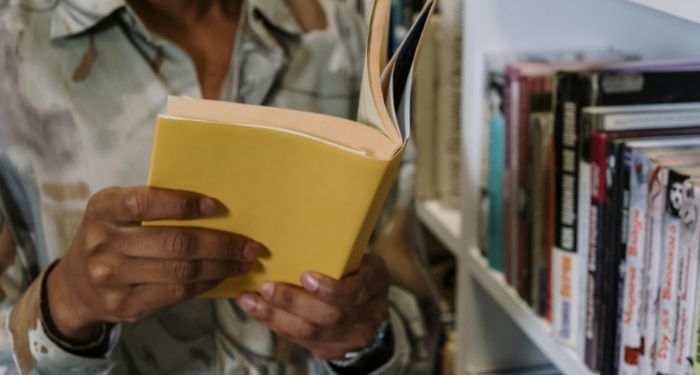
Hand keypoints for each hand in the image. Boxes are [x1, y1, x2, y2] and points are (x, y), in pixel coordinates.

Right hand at [47, 186, 261, 342]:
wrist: (76, 285)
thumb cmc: (113, 236)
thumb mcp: (118, 212)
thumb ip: (154, 205)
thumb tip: (216, 207)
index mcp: (103, 208)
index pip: (145, 202)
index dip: (183, 204)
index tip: (216, 206)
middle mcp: (103, 242)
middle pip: (175, 242)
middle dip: (220, 244)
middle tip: (250, 244)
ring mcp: (111, 276)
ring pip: (181, 271)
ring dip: (221, 266)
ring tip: (244, 262)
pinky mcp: (124, 304)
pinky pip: (176, 293)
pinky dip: (206, 284)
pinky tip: (222, 276)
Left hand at [235, 254, 389, 360]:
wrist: (371, 305)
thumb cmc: (356, 269)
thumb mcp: (358, 255)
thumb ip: (337, 250)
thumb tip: (294, 226)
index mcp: (376, 283)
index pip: (356, 291)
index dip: (330, 288)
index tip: (304, 276)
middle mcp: (368, 316)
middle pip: (329, 315)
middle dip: (293, 302)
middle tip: (266, 287)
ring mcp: (350, 337)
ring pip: (310, 333)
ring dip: (276, 316)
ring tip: (251, 300)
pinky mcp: (330, 349)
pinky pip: (300, 341)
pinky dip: (275, 324)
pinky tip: (256, 310)